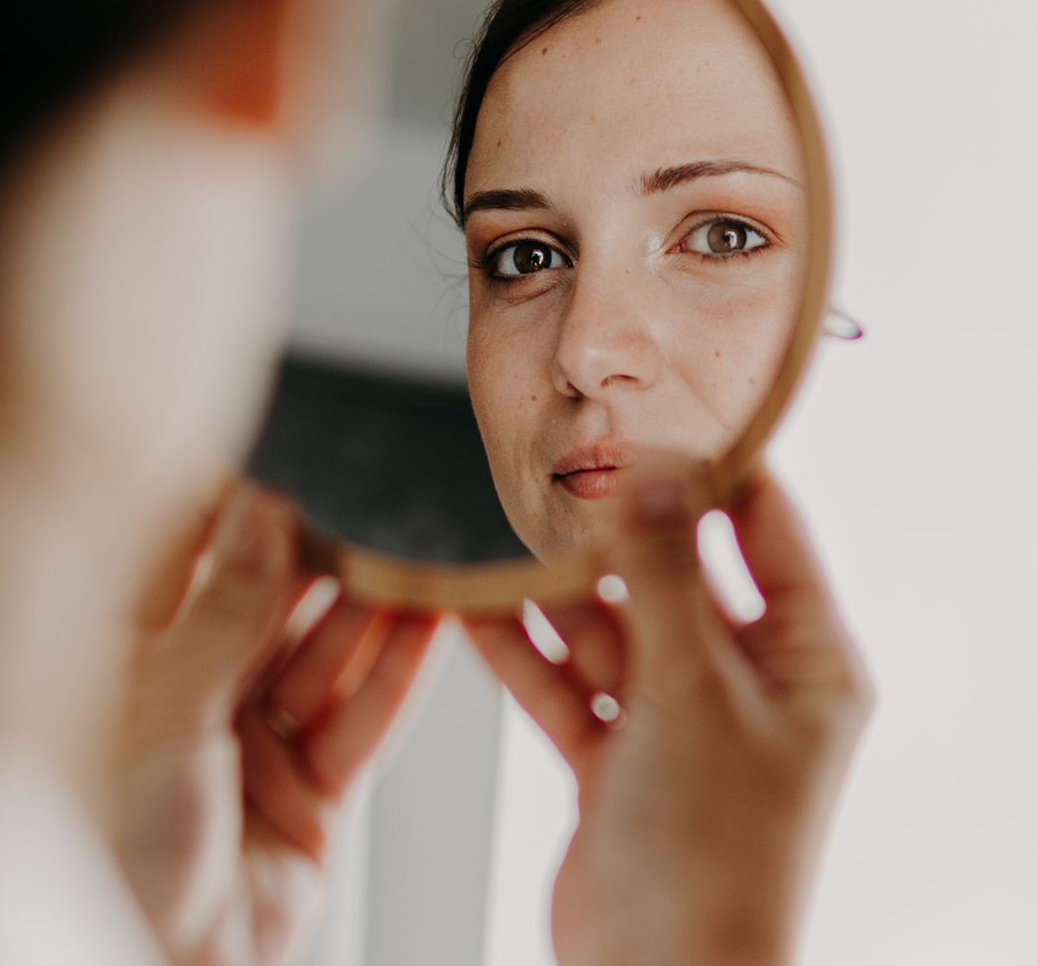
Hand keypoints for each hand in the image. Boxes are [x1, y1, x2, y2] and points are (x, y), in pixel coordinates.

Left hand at [110, 480, 438, 965]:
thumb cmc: (122, 864)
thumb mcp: (167, 717)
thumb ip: (222, 615)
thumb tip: (259, 519)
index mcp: (137, 674)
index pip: (192, 570)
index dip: (240, 521)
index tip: (287, 475)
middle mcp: (199, 702)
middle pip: (274, 611)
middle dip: (325, 565)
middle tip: (372, 514)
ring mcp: (258, 745)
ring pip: (328, 658)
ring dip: (376, 612)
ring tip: (418, 560)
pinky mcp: (312, 791)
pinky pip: (362, 718)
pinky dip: (400, 675)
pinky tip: (431, 626)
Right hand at [466, 470, 870, 965]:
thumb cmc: (712, 857)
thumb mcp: (691, 688)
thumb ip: (664, 572)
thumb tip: (654, 468)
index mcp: (803, 661)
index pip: (766, 530)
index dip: (714, 473)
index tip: (658, 419)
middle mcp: (741, 681)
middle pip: (672, 575)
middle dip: (613, 538)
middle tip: (560, 479)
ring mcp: (673, 716)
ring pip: (607, 627)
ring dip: (554, 597)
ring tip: (499, 543)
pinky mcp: (613, 751)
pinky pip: (564, 680)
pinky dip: (523, 650)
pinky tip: (473, 609)